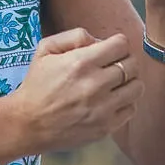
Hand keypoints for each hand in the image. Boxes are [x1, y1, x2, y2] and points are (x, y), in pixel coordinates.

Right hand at [8, 29, 141, 154]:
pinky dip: (126, 102)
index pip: (121, 44)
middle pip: (132, 64)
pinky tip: (112, 100)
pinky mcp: (105, 127)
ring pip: (137, 87)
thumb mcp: (46, 49)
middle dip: (124, 60)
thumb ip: (74, 36)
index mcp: (81, 63)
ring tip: (116, 82)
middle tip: (113, 65)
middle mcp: (95, 85)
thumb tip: (100, 40)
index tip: (110, 49)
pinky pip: (131, 108)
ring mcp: (102, 108)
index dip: (117, 43)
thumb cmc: (36, 84)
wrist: (27, 124)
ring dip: (129, 81)